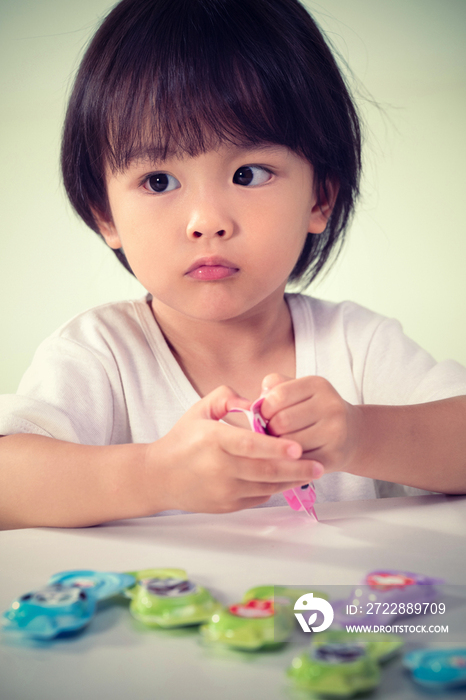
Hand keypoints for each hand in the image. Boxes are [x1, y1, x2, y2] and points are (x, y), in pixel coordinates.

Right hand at [146, 385, 323, 512]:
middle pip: (265, 471)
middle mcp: (219, 468)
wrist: (158, 477)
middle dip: (297, 469)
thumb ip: (226, 396)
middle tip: (319, 465)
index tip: (298, 447)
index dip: (277, 448)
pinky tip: (287, 479)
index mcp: (213, 440)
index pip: (251, 446)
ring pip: (266, 487)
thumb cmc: (182, 440)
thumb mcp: (199, 410)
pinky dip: (274, 489)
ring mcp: (223, 490)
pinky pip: (258, 497)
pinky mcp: (226, 505)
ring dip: (290, 481)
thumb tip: (253, 401)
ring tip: (311, 471)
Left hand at [260, 373, 359, 472]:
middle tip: (272, 433)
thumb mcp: (298, 391)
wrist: (351, 434)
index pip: (278, 396)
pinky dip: (289, 461)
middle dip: (270, 429)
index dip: (264, 408)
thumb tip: (256, 403)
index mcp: (318, 385)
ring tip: (281, 444)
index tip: (265, 416)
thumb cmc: (313, 411)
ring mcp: (336, 432)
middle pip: (282, 421)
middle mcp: (331, 406)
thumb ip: (274, 387)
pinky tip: (291, 456)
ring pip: (289, 443)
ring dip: (278, 447)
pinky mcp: (334, 456)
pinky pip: (298, 462)